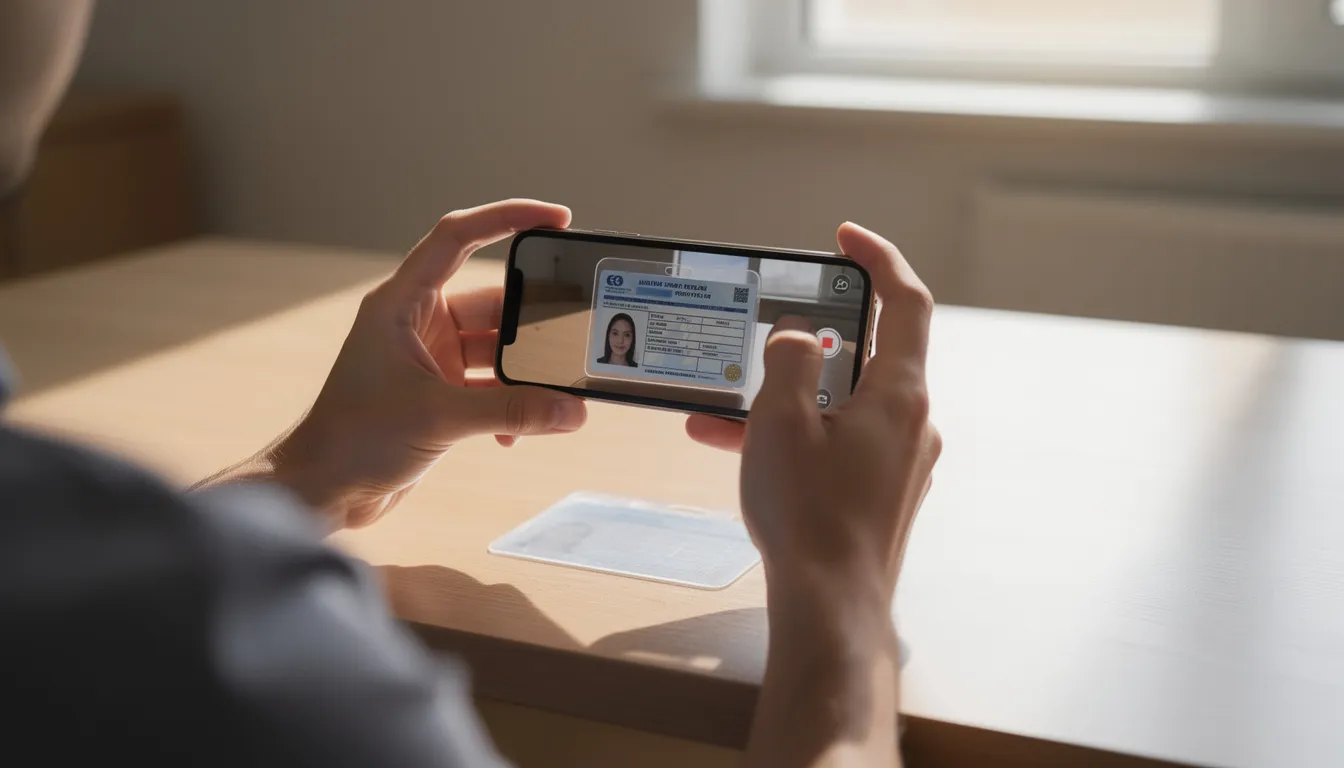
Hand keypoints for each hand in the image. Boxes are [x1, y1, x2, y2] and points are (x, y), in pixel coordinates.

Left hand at [214, 200, 587, 528]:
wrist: (322, 492)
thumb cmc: (352, 441)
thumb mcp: (438, 417)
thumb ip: (510, 411)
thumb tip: (570, 410)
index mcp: (401, 303)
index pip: (458, 237)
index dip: (507, 218)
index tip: (556, 219)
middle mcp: (416, 324)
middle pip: (491, 301)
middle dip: (531, 320)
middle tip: (573, 327)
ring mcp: (428, 361)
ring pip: (494, 349)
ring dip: (523, 373)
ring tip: (557, 390)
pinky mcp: (437, 396)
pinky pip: (489, 388)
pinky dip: (508, 406)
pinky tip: (518, 434)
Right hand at [689, 224, 939, 766]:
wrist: (831, 607)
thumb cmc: (809, 516)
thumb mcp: (781, 421)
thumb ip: (792, 360)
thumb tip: (801, 339)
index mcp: (900, 395)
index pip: (905, 302)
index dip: (879, 259)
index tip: (845, 239)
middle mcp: (912, 425)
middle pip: (870, 355)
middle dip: (813, 340)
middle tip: (772, 329)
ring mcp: (900, 463)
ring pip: (843, 406)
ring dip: (789, 398)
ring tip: (725, 407)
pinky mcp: (880, 495)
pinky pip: (838, 446)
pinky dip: (797, 437)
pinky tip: (739, 448)